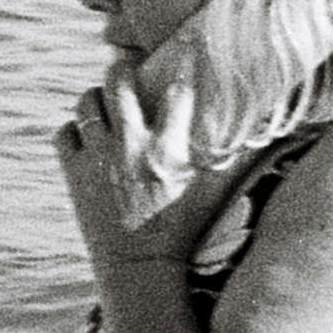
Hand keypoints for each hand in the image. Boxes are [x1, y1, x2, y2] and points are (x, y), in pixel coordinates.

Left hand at [53, 54, 251, 285]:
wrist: (139, 269)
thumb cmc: (180, 231)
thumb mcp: (212, 195)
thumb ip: (235, 162)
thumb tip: (267, 137)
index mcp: (168, 149)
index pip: (177, 92)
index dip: (181, 73)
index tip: (182, 63)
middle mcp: (131, 146)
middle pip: (118, 82)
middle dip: (122, 69)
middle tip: (126, 72)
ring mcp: (98, 158)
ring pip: (86, 102)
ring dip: (96, 99)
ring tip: (105, 106)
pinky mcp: (74, 174)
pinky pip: (65, 132)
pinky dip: (74, 130)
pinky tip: (87, 137)